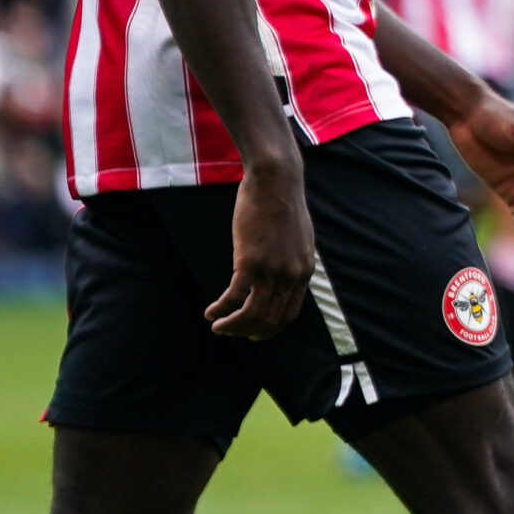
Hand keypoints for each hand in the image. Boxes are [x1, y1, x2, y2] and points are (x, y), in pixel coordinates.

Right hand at [207, 162, 314, 339]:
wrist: (276, 180)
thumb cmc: (282, 203)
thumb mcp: (298, 237)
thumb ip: (292, 260)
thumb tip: (282, 274)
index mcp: (304, 270)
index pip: (289, 314)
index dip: (270, 328)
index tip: (254, 333)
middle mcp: (291, 274)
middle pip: (270, 319)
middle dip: (247, 331)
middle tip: (230, 331)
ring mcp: (272, 269)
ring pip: (252, 314)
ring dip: (232, 326)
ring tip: (217, 326)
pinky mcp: (250, 260)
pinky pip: (234, 297)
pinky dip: (220, 309)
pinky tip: (210, 311)